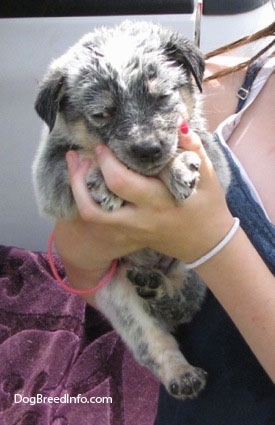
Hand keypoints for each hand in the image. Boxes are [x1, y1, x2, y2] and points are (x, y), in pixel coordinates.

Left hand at [54, 124, 233, 277]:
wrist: (206, 242)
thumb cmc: (208, 205)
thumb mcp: (207, 176)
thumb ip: (192, 148)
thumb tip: (177, 121)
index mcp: (160, 202)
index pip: (123, 182)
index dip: (107, 161)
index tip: (104, 144)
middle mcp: (141, 219)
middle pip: (99, 203)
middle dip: (83, 174)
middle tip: (86, 152)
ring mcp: (132, 231)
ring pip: (92, 215)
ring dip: (77, 191)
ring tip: (74, 168)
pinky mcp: (128, 235)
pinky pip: (98, 221)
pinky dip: (87, 201)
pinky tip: (85, 183)